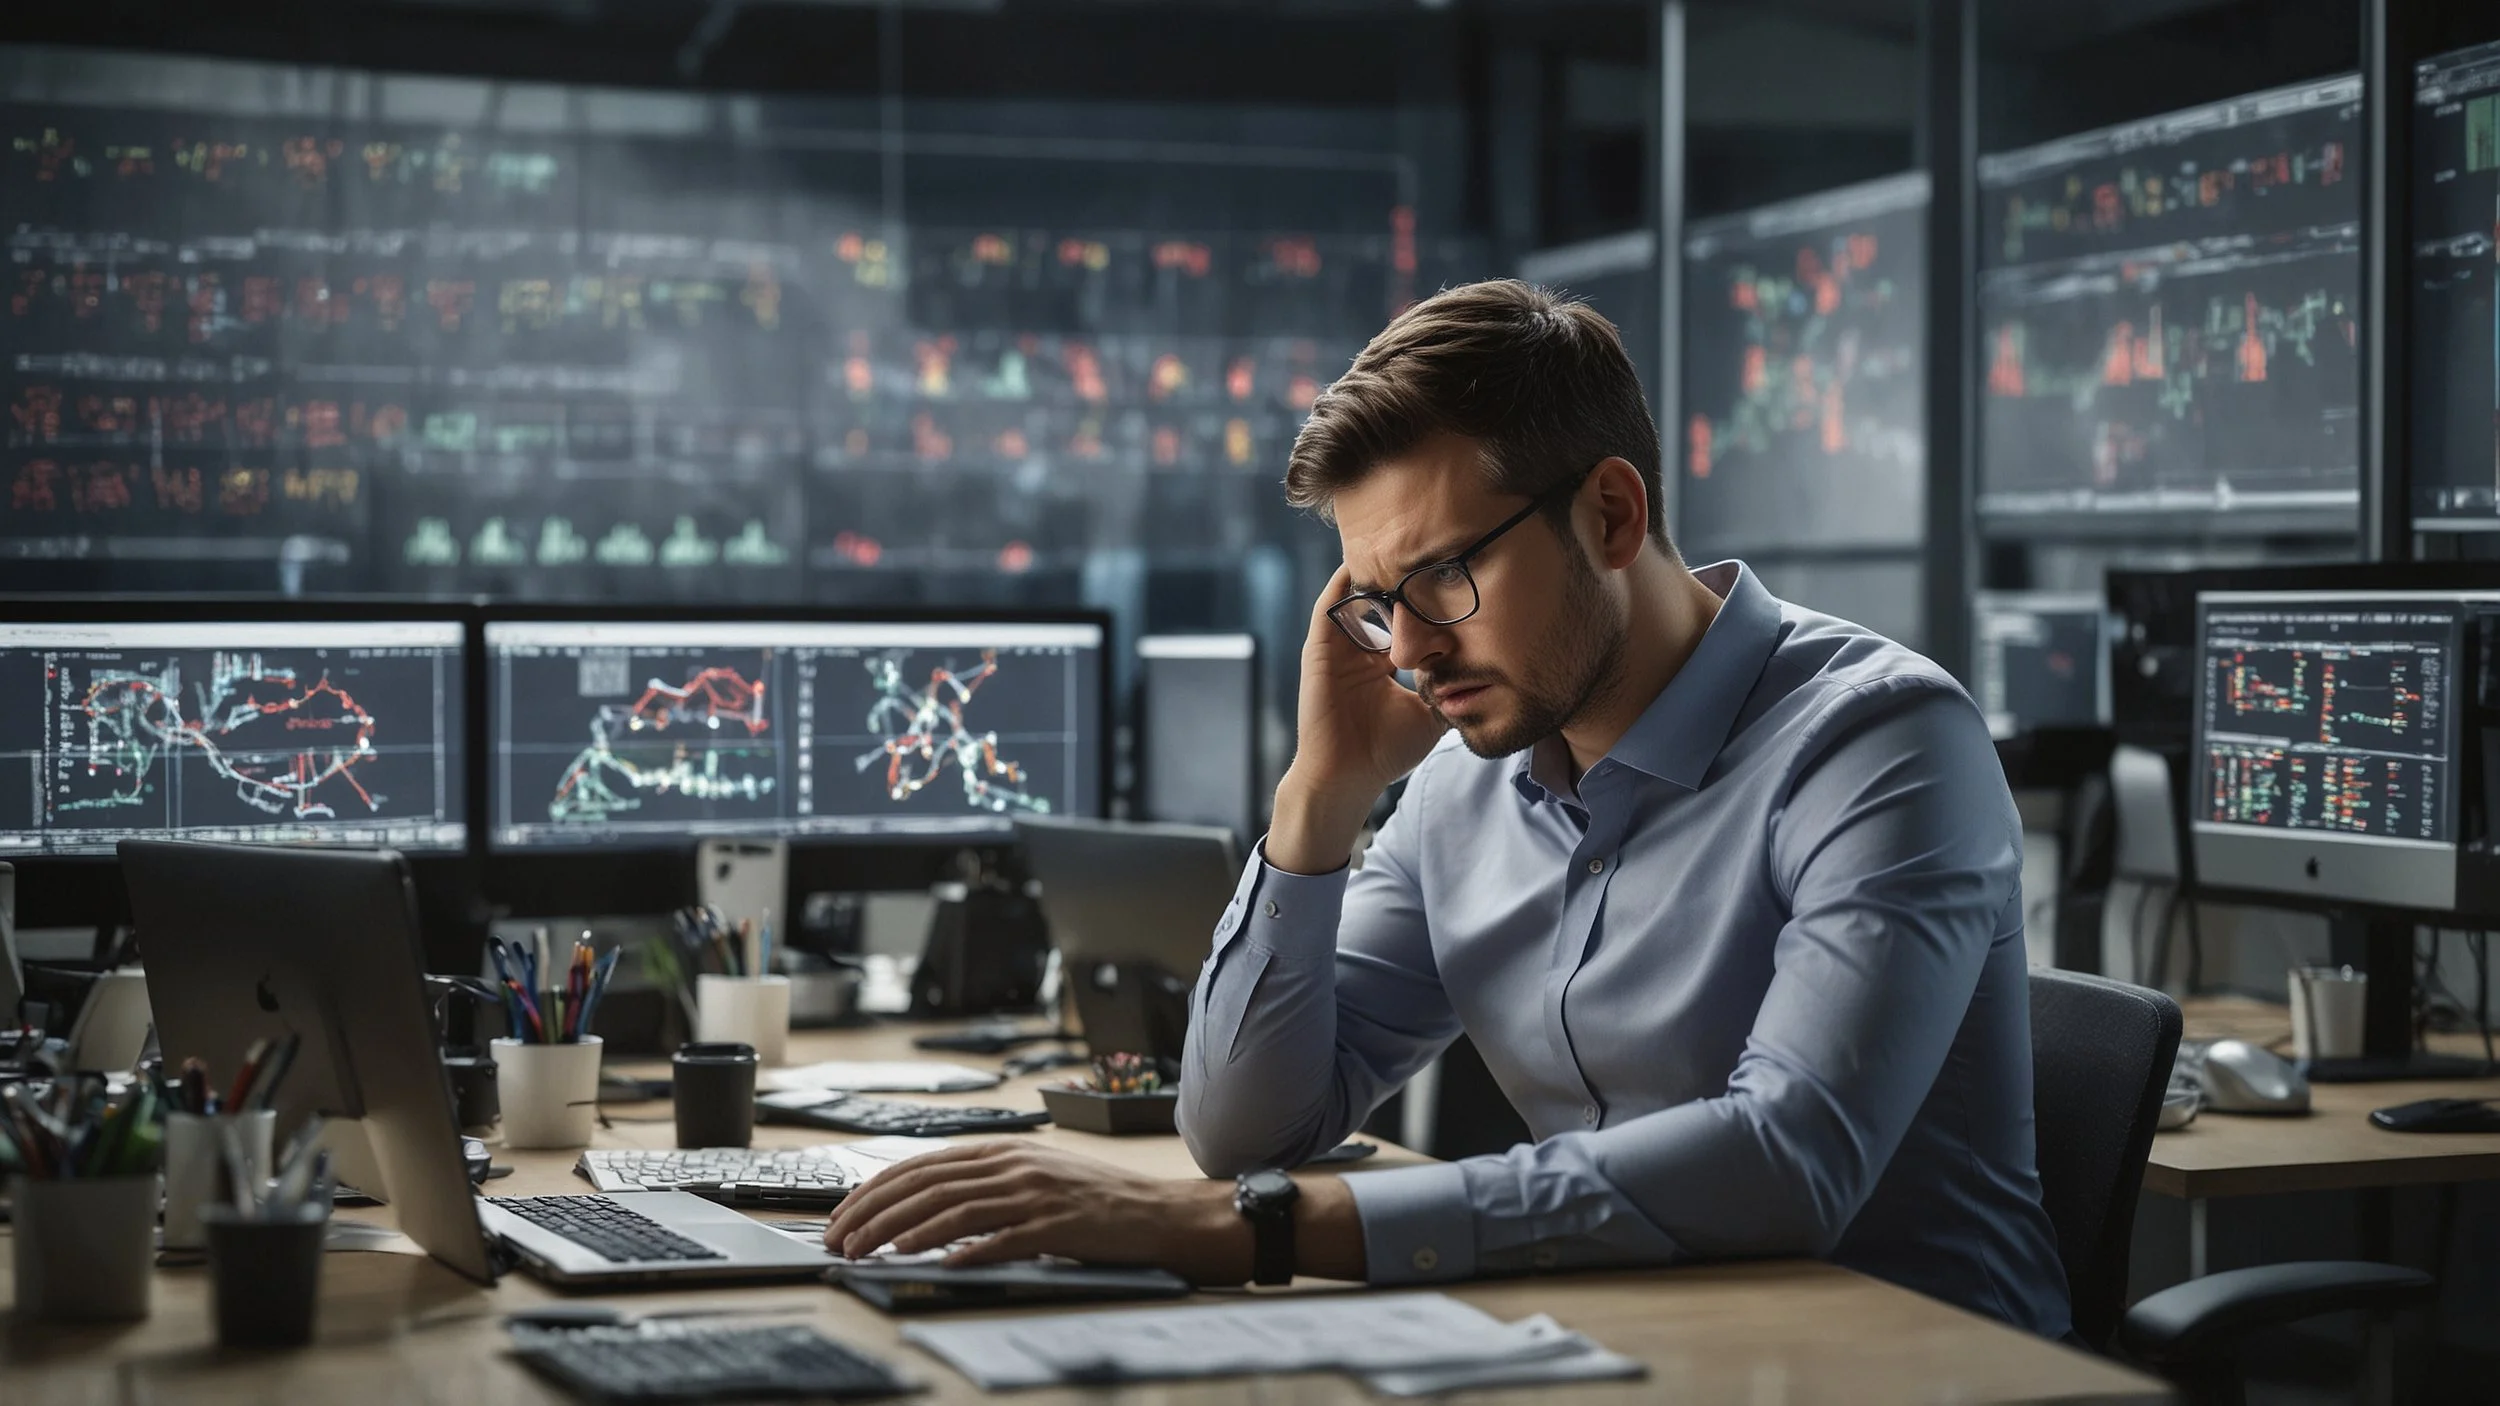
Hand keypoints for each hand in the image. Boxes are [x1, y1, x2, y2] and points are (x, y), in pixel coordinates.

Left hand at [823, 1141, 1249, 1283]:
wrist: (1156, 1212)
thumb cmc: (1092, 1199)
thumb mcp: (1033, 1176)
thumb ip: (984, 1185)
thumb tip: (923, 1208)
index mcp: (1004, 1151)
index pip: (923, 1165)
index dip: (876, 1189)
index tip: (842, 1214)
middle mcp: (1015, 1166)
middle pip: (928, 1186)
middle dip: (875, 1213)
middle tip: (840, 1240)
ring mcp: (1036, 1194)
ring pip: (954, 1210)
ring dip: (904, 1234)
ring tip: (870, 1253)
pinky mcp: (1057, 1225)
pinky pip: (1003, 1238)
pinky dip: (966, 1250)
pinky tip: (937, 1264)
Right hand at [1268, 564, 1446, 874]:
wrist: (1347, 777)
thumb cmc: (1385, 752)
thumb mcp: (1431, 717)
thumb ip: (1449, 694)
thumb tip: (1486, 680)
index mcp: (1382, 663)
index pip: (1406, 620)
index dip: (1426, 601)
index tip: (1453, 578)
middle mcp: (1359, 649)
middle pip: (1382, 601)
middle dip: (1403, 579)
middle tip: (1430, 549)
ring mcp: (1338, 646)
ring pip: (1358, 597)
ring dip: (1376, 573)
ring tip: (1400, 544)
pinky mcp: (1319, 648)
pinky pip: (1331, 605)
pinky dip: (1346, 583)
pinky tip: (1366, 560)